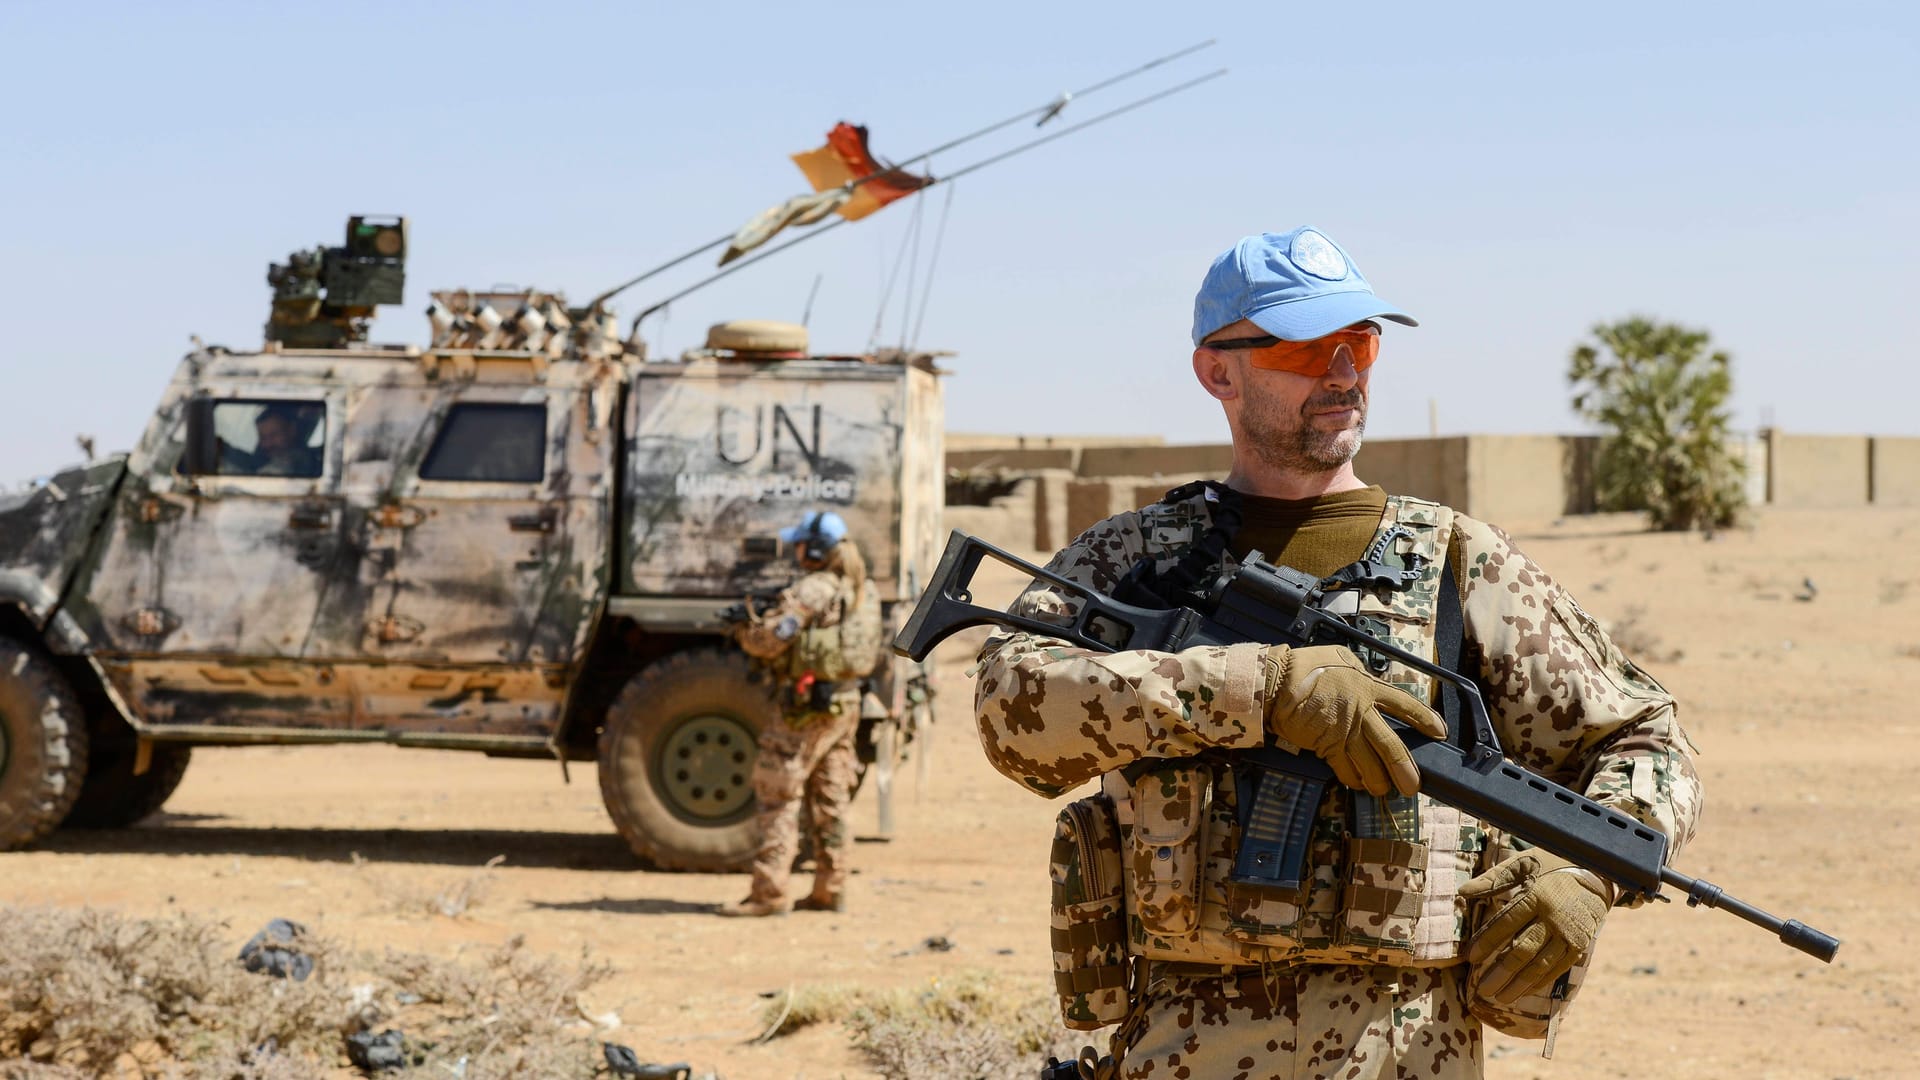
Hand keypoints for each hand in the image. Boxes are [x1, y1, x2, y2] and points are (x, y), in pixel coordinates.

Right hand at [1263, 645, 1446, 795]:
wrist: (1277, 681)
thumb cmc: (1305, 665)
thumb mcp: (1339, 658)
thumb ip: (1358, 673)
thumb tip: (1367, 681)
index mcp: (1367, 686)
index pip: (1405, 705)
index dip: (1424, 719)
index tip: (1439, 731)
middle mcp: (1361, 711)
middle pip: (1391, 745)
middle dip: (1404, 768)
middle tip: (1413, 785)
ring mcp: (1344, 730)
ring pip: (1369, 763)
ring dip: (1378, 780)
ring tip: (1384, 790)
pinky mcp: (1325, 744)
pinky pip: (1343, 768)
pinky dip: (1352, 778)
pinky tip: (1358, 784)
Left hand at [1459, 849, 1611, 1003]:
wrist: (1600, 872)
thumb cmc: (1554, 864)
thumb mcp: (1524, 864)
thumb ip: (1493, 879)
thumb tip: (1461, 891)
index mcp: (1536, 895)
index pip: (1506, 923)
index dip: (1487, 942)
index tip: (1470, 957)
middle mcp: (1553, 917)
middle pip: (1522, 949)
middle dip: (1500, 972)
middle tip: (1483, 989)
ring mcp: (1569, 933)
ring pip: (1540, 964)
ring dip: (1519, 983)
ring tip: (1501, 997)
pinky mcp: (1580, 945)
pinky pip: (1559, 967)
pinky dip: (1541, 980)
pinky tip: (1525, 990)